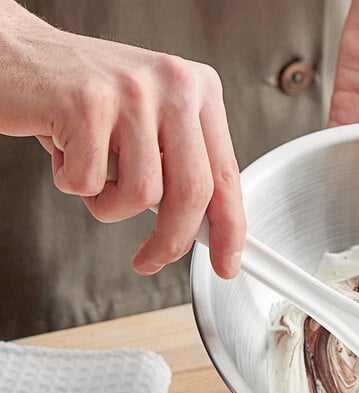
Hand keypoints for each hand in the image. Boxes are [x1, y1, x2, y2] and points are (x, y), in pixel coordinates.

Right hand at [0, 0, 244, 276]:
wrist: (17, 56)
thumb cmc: (85, 101)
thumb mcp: (151, 127)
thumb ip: (181, 169)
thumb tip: (206, 229)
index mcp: (199, 91)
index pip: (226, 174)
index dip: (230, 228)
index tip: (227, 263)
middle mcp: (175, 85)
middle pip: (192, 193)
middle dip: (171, 241)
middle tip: (149, 260)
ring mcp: (133, 91)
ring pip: (141, 195)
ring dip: (108, 204)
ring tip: (89, 170)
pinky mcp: (87, 102)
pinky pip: (90, 184)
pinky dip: (71, 184)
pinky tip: (64, 151)